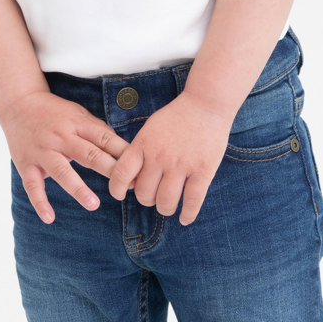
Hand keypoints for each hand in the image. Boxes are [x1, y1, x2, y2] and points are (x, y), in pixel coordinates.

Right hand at [3, 89, 132, 224]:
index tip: (139, 168)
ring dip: (78, 189)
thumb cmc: (55, 112)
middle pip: (87, 155)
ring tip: (93, 205)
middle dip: (108, 170)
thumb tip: (125, 150)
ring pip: (62, 171)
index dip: (122, 153)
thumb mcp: (79, 114)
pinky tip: (49, 218)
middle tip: (125, 187)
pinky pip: (33, 186)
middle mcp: (60, 138)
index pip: (104, 139)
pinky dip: (40, 202)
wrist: (18, 104)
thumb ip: (98, 131)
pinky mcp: (26, 164)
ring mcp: (42, 151)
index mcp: (77, 124)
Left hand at [106, 92, 234, 226]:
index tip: (121, 195)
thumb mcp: (150, 130)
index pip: (121, 174)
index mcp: (143, 145)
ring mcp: (181, 164)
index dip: (116, 189)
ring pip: (166, 202)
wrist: (206, 104)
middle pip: (144, 194)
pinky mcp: (202, 170)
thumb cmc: (176, 117)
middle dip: (147, 199)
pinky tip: (185, 218)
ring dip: (165, 208)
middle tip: (154, 196)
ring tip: (168, 206)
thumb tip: (131, 182)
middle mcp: (159, 157)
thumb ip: (139, 152)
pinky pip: (192, 201)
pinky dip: (188, 214)